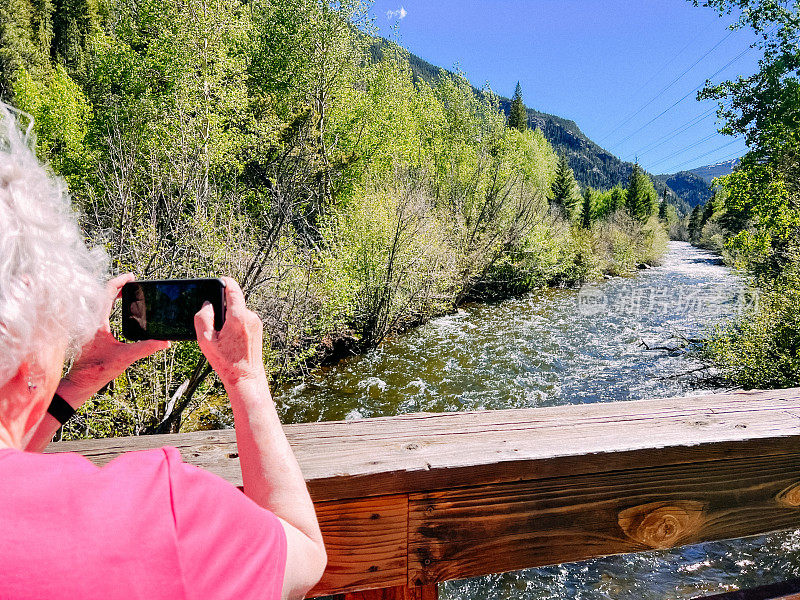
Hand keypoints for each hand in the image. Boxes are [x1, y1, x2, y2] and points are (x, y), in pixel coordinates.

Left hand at [58, 273, 169, 406]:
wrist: (79, 383)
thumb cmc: (96, 371)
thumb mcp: (125, 357)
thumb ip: (146, 348)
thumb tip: (165, 342)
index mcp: (97, 321)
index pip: (107, 292)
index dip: (120, 281)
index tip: (132, 277)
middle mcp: (90, 320)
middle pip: (103, 294)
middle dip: (118, 286)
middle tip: (133, 284)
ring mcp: (88, 326)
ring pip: (99, 302)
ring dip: (113, 295)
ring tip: (128, 293)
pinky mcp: (88, 332)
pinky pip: (99, 312)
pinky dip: (109, 305)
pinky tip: (119, 312)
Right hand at [194, 277, 266, 386]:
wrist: (246, 377)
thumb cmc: (226, 361)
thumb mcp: (206, 340)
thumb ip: (203, 318)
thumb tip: (207, 304)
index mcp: (238, 317)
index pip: (233, 288)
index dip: (224, 281)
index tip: (216, 281)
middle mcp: (250, 316)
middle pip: (234, 301)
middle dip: (222, 306)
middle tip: (213, 322)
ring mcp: (256, 322)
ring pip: (238, 311)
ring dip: (228, 317)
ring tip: (222, 335)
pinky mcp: (258, 328)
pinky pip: (243, 319)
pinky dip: (235, 323)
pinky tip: (230, 338)